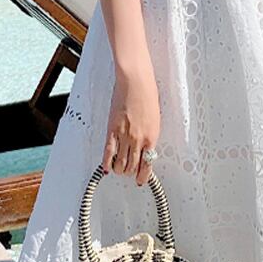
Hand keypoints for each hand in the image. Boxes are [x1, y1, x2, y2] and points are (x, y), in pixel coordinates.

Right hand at [102, 66, 160, 186]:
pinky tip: (107, 167)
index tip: (142, 179)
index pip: (148, 163)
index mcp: (152, 136)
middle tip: (130, 173)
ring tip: (119, 169)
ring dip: (120, 170)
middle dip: (131, 173)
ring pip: (121, 164)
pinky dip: (107, 163)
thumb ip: (149, 133)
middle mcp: (139, 139)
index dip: (144, 175)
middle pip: (133, 166)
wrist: (136, 82)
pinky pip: (109, 152)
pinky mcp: (112, 130)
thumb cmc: (147, 94)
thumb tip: (145, 144)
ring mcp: (125, 136)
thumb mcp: (154, 117)